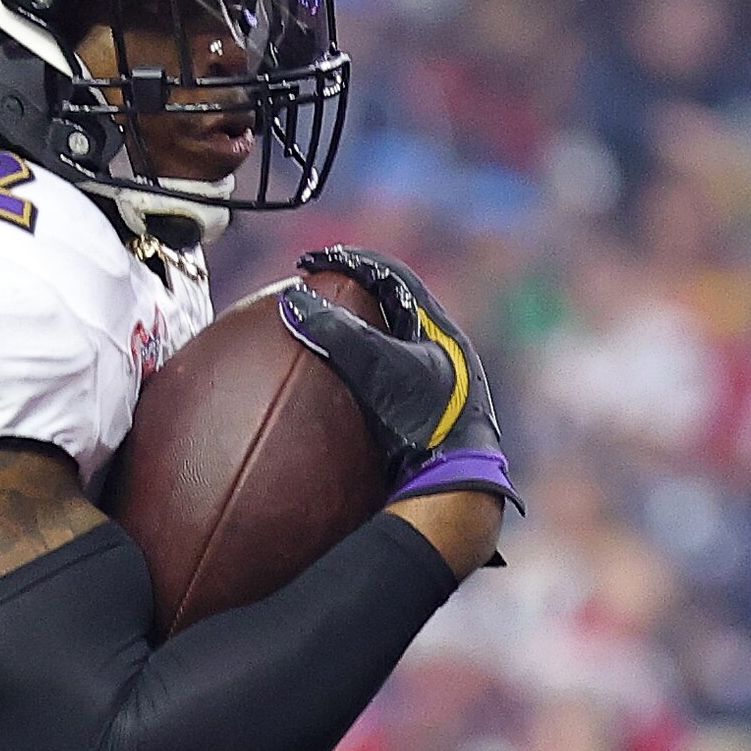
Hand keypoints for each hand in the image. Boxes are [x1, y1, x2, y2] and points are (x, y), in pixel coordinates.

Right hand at [281, 247, 517, 514]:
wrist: (457, 488)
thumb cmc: (428, 425)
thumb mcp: (382, 371)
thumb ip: (339, 334)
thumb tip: (292, 300)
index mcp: (441, 331)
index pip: (393, 277)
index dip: (351, 263)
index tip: (309, 263)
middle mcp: (441, 354)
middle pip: (391, 307)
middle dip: (350, 295)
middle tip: (312, 292)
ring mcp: (433, 388)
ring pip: (387, 345)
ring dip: (353, 335)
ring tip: (315, 336)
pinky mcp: (421, 419)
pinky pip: (380, 382)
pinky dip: (351, 375)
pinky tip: (325, 394)